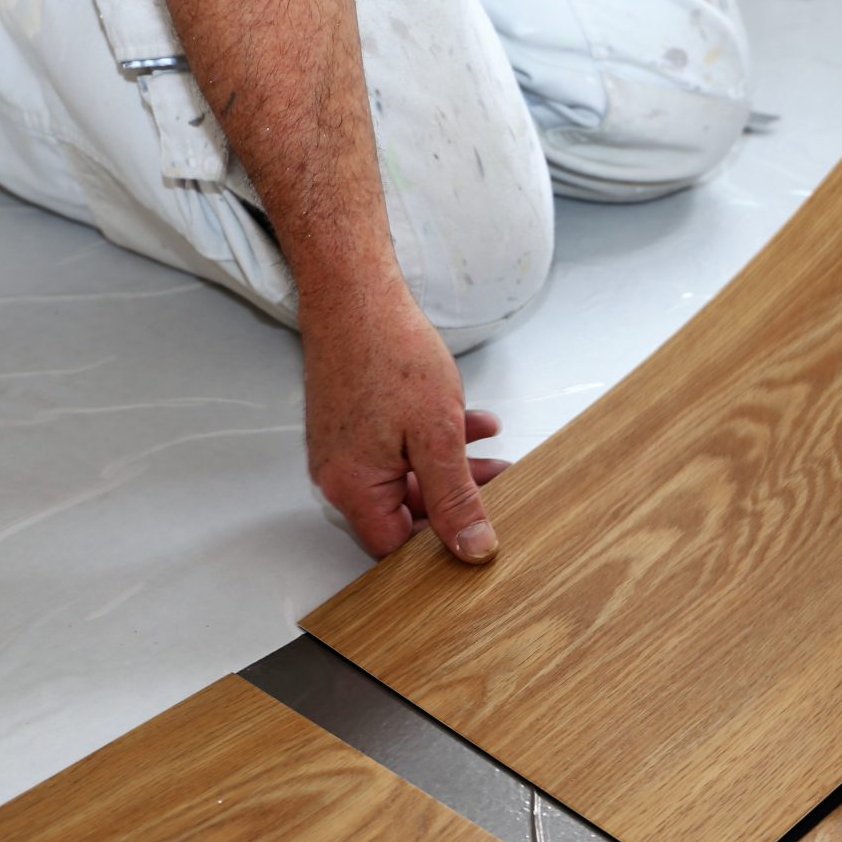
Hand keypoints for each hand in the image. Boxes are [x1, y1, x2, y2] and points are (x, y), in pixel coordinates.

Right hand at [303, 287, 509, 561]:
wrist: (355, 294)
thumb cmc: (388, 353)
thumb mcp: (438, 437)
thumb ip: (455, 498)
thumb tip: (471, 547)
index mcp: (353, 486)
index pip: (396, 546)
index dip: (440, 546)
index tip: (480, 535)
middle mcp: (341, 474)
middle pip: (404, 511)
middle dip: (457, 500)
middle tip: (501, 488)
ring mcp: (346, 448)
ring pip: (408, 477)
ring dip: (454, 468)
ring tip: (498, 456)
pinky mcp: (355, 425)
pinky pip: (399, 449)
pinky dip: (436, 441)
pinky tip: (473, 423)